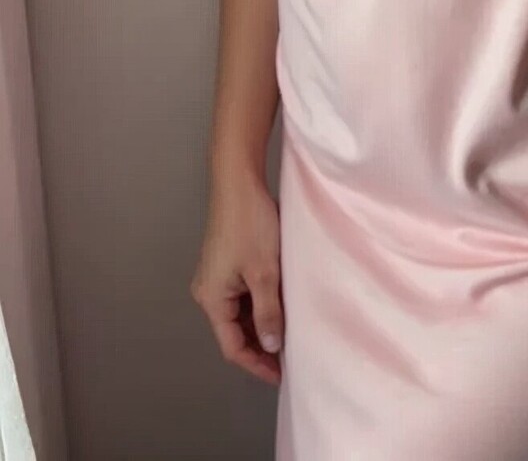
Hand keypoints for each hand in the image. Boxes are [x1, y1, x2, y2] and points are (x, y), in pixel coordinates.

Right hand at [190, 172, 284, 386]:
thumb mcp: (264, 273)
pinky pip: (242, 294)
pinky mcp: (226, 262)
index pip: (232, 346)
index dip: (257, 363)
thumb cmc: (249, 224)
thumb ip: (268, 313)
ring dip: (262, 323)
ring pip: (240, 312)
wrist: (239, 181)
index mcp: (211, 299)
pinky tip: (281, 304)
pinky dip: (260, 304)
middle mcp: (208, 291)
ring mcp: (216, 276)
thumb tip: (272, 346)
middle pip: (234, 331)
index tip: (281, 374)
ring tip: (289, 332)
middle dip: (261, 344)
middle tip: (290, 356)